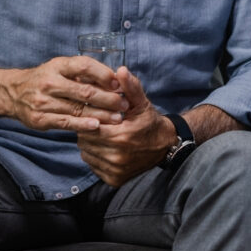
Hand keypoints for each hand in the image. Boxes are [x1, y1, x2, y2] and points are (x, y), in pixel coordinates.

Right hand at [4, 56, 127, 131]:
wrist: (13, 93)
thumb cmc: (47, 78)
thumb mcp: (62, 68)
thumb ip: (85, 73)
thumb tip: (117, 78)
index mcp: (58, 66)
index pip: (84, 66)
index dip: (104, 75)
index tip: (119, 84)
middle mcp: (49, 82)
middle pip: (85, 91)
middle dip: (108, 99)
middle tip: (124, 105)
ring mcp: (43, 101)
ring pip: (78, 108)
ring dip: (101, 114)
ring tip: (118, 118)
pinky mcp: (39, 119)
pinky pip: (66, 122)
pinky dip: (82, 124)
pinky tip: (96, 126)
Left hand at [77, 66, 177, 186]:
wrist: (165, 146)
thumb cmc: (149, 122)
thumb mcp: (141, 103)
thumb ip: (130, 87)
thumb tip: (120, 70)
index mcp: (122, 136)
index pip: (90, 126)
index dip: (92, 119)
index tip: (99, 115)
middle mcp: (117, 156)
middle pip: (85, 140)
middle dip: (90, 130)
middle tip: (101, 124)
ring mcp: (114, 170)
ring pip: (86, 153)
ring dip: (91, 143)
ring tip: (104, 136)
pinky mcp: (113, 179)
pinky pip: (92, 165)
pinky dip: (95, 156)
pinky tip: (107, 148)